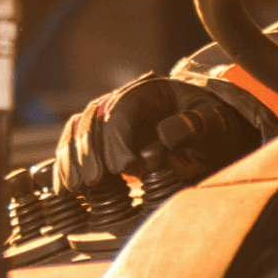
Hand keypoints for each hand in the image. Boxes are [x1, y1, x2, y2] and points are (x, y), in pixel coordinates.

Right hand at [55, 73, 277, 200]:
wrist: (212, 138)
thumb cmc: (214, 127)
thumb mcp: (213, 123)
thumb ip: (193, 125)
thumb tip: (165, 135)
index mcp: (149, 91)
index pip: (122, 108)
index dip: (117, 137)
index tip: (124, 167)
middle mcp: (124, 101)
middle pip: (94, 119)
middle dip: (89, 151)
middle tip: (92, 181)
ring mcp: (112, 121)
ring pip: (79, 131)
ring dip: (73, 159)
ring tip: (74, 187)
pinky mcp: (105, 142)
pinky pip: (76, 147)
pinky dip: (66, 165)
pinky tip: (64, 187)